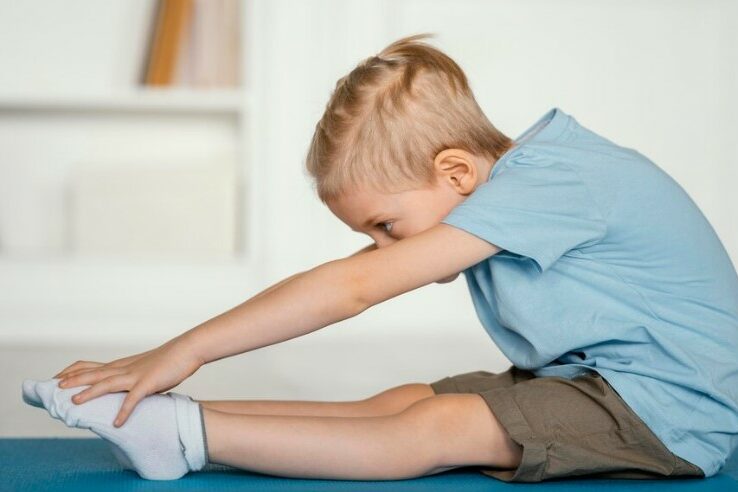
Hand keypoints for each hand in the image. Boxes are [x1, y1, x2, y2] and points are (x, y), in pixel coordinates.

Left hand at [53, 338, 203, 426]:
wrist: (187, 350)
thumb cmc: (169, 360)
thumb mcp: (144, 369)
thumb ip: (132, 380)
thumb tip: (125, 392)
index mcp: (122, 365)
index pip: (91, 366)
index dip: (73, 372)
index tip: (58, 378)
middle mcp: (125, 368)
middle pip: (94, 372)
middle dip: (73, 380)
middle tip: (54, 387)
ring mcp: (136, 375)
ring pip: (108, 383)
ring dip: (90, 392)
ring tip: (75, 401)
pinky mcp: (149, 383)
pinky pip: (134, 399)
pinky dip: (124, 410)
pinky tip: (117, 423)